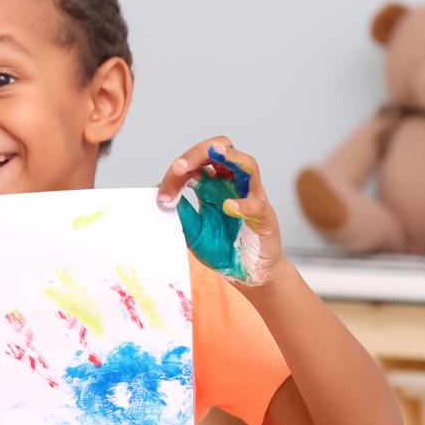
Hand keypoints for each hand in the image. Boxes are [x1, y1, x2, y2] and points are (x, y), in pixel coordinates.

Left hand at [159, 139, 283, 287]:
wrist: (246, 273)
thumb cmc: (222, 248)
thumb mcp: (192, 232)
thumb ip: (181, 213)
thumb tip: (158, 191)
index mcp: (212, 186)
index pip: (195, 164)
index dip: (176, 174)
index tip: (163, 196)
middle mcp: (232, 185)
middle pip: (221, 151)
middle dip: (199, 152)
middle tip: (179, 166)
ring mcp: (251, 197)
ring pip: (247, 164)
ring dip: (230, 157)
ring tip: (214, 154)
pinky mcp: (265, 216)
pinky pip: (258, 203)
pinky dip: (244, 203)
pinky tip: (228, 207)